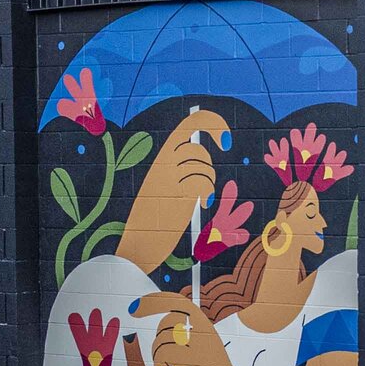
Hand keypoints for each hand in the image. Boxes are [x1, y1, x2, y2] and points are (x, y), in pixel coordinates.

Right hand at [118, 111, 230, 274]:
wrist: (138, 242)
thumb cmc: (153, 215)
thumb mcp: (161, 184)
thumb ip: (177, 168)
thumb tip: (200, 155)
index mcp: (159, 159)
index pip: (187, 126)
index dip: (211, 124)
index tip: (224, 137)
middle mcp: (162, 165)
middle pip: (197, 145)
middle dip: (213, 154)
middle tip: (226, 150)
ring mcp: (169, 180)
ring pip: (203, 167)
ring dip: (208, 181)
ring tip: (201, 195)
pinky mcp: (176, 196)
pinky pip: (202, 184)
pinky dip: (206, 194)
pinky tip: (202, 203)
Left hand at [130, 291, 240, 365]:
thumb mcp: (200, 355)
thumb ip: (187, 339)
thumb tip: (164, 326)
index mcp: (207, 329)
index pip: (179, 303)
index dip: (154, 301)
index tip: (135, 307)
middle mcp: (207, 332)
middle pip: (170, 318)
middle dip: (158, 335)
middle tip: (159, 356)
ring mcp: (202, 345)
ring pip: (165, 336)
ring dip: (159, 353)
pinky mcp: (195, 359)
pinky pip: (166, 351)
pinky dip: (160, 364)